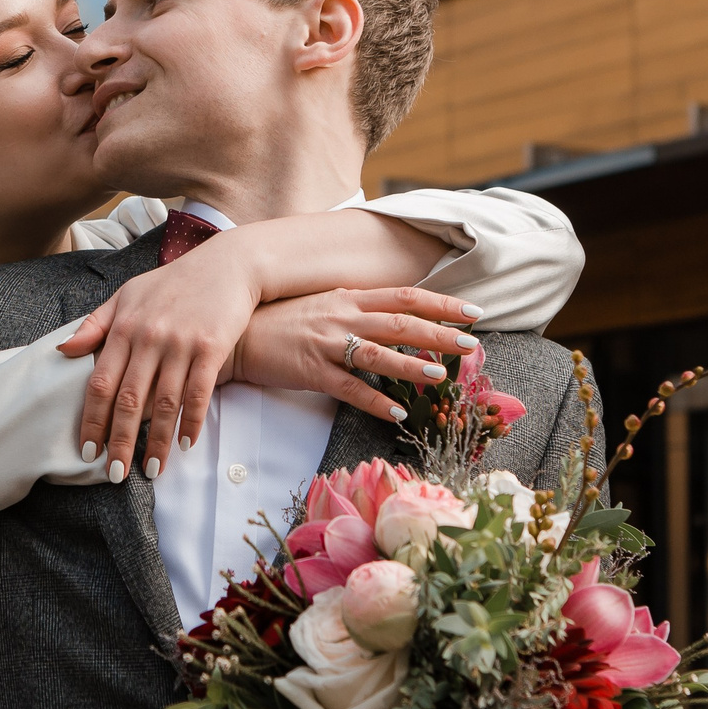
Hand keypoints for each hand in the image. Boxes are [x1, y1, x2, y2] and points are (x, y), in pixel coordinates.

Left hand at [58, 237, 262, 481]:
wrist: (227, 265)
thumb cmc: (173, 283)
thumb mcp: (127, 296)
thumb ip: (95, 325)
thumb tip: (63, 351)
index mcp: (124, 327)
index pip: (99, 382)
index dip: (92, 420)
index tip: (87, 451)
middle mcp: (149, 337)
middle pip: (128, 399)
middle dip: (119, 441)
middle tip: (115, 474)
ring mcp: (181, 343)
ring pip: (164, 402)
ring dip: (156, 441)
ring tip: (151, 470)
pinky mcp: (212, 347)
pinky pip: (198, 392)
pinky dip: (191, 421)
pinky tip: (185, 444)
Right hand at [234, 288, 478, 425]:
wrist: (235, 335)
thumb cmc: (282, 321)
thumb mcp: (324, 305)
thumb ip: (359, 308)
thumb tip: (397, 315)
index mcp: (349, 298)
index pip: (404, 296)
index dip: (440, 303)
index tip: (472, 311)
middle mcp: (342, 317)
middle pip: (399, 323)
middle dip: (437, 333)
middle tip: (470, 343)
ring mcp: (327, 345)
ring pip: (377, 355)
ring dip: (410, 365)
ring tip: (441, 377)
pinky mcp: (311, 372)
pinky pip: (349, 388)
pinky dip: (373, 401)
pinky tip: (396, 412)